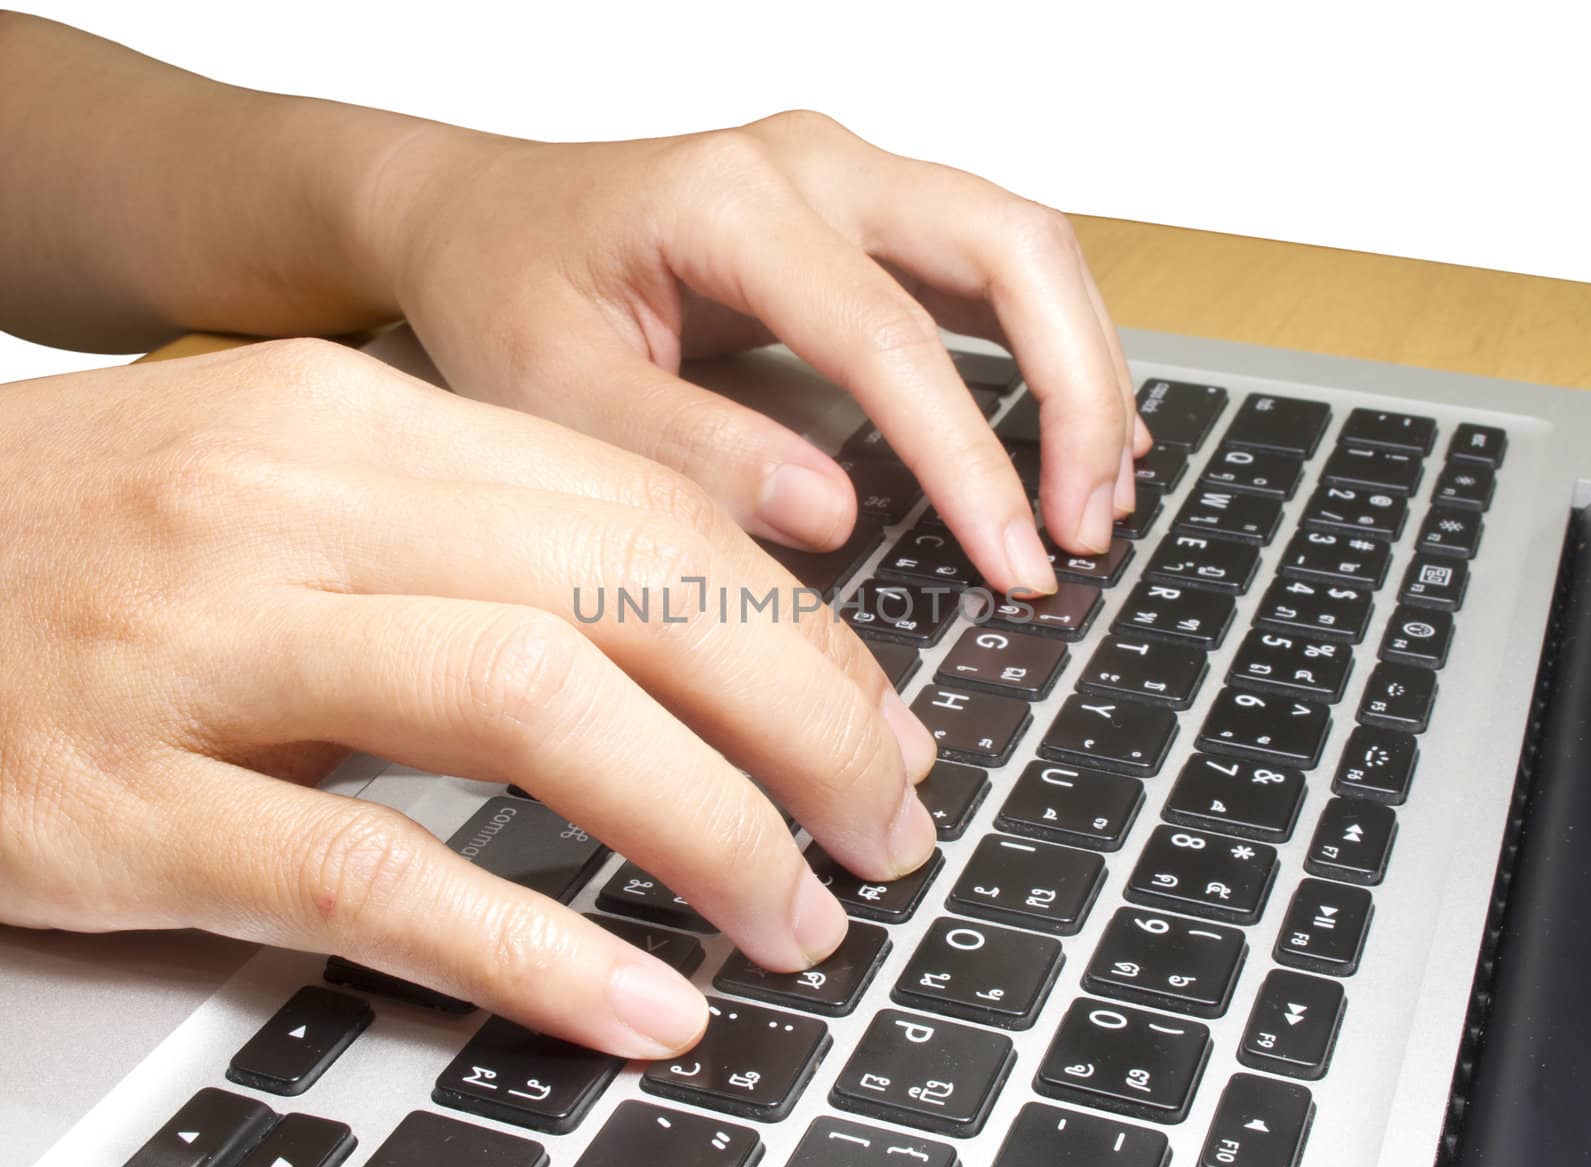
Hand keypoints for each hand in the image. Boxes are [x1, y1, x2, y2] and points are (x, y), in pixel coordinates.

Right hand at [0, 339, 935, 1056]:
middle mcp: (290, 506)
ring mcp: (200, 650)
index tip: (876, 718)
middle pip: (623, 591)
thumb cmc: (95, 544)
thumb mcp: (299, 487)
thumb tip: (698, 633)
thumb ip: (484, 540)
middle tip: (882, 822)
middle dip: (800, 718)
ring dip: (703, 824)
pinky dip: (534, 948)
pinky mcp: (119, 806)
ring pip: (530, 709)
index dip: (796, 624)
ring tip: (796, 912)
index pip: (641, 505)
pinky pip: (371, 874)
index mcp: (354, 414)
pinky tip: (641, 1002)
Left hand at [366, 111, 1150, 587]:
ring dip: (1082, 367)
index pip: (892, 334)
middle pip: (1012, 246)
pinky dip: (1049, 343)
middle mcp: (810, 163)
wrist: (475, 215)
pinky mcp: (861, 210)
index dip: (971, 459)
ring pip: (1023, 245)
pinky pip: (991, 261)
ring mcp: (845, 176)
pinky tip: (1071, 425)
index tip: (1016, 560)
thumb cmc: (501, 287)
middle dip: (1078, 392)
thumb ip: (685, 448)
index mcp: (728, 200)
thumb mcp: (551, 389)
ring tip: (1094, 496)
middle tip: (1085, 527)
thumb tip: (829, 513)